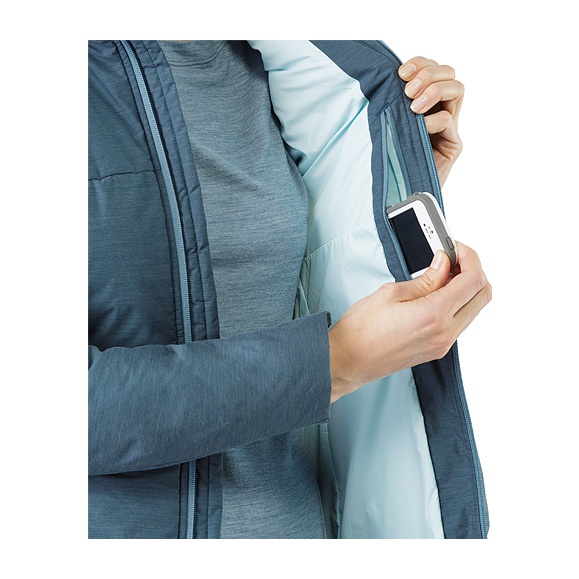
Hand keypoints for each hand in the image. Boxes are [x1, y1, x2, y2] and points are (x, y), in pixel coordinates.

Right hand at [328, 242, 490, 401]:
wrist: (348, 360)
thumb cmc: (361, 329)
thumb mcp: (391, 293)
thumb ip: (425, 279)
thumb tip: (443, 264)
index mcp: (434, 315)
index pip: (474, 280)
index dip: (470, 258)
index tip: (457, 248)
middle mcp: (445, 333)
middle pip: (483, 295)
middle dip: (474, 271)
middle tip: (453, 258)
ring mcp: (443, 344)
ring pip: (474, 309)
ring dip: (466, 287)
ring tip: (441, 274)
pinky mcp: (437, 349)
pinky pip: (460, 322)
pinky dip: (456, 303)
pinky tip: (436, 293)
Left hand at [398, 56, 464, 187]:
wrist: (395, 197)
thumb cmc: (385, 160)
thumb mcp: (385, 124)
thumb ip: (391, 104)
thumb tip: (380, 80)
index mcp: (422, 101)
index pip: (430, 68)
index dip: (419, 64)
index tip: (400, 73)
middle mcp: (437, 110)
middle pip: (448, 72)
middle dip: (428, 74)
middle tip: (408, 91)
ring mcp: (447, 128)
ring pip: (457, 89)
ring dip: (435, 91)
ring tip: (414, 107)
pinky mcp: (452, 146)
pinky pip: (448, 121)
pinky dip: (433, 121)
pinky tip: (419, 130)